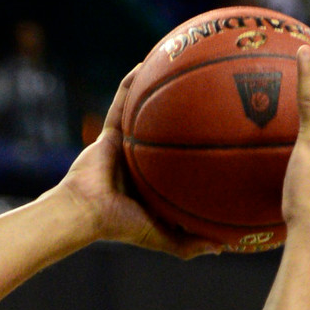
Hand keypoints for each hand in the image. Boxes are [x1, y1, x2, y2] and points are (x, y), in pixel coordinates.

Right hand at [57, 69, 222, 259]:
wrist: (85, 212)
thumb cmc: (119, 226)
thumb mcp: (160, 237)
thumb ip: (188, 244)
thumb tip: (222, 247)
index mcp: (154, 183)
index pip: (181, 165)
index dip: (199, 151)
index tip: (224, 139)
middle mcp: (142, 160)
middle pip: (169, 132)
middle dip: (187, 116)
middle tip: (212, 98)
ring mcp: (126, 143)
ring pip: (146, 112)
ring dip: (159, 90)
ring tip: (179, 67)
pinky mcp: (109, 132)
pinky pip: (121, 102)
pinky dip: (131, 82)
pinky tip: (146, 62)